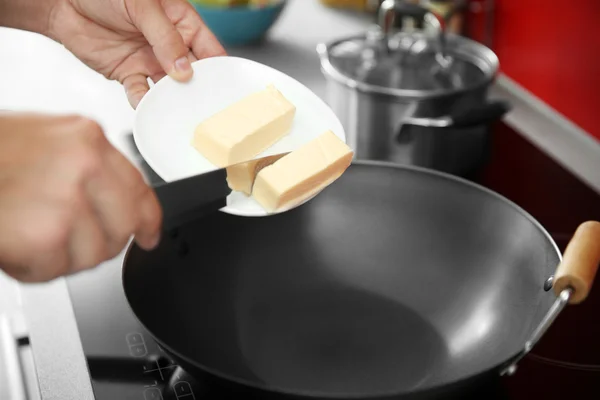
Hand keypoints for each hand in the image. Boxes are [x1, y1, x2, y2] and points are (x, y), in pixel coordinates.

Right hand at [0, 113, 161, 281]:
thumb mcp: (47, 143)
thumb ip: (88, 169)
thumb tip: (122, 204)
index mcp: (87, 140)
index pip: (139, 189)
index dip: (148, 220)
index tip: (151, 235)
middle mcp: (84, 166)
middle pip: (122, 229)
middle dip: (98, 243)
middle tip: (65, 238)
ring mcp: (67, 200)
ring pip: (93, 255)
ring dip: (60, 256)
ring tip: (27, 233)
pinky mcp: (46, 235)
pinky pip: (56, 270)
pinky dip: (32, 267)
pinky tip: (13, 244)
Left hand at [47, 0, 225, 107]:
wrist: (63, 2)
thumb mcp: (142, 6)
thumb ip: (165, 37)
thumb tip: (184, 68)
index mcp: (181, 23)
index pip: (209, 48)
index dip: (218, 68)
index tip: (224, 86)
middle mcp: (170, 45)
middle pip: (193, 73)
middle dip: (199, 89)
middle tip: (205, 106)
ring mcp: (150, 61)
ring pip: (170, 88)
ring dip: (174, 100)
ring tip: (180, 111)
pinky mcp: (129, 74)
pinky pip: (142, 94)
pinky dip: (146, 104)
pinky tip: (149, 108)